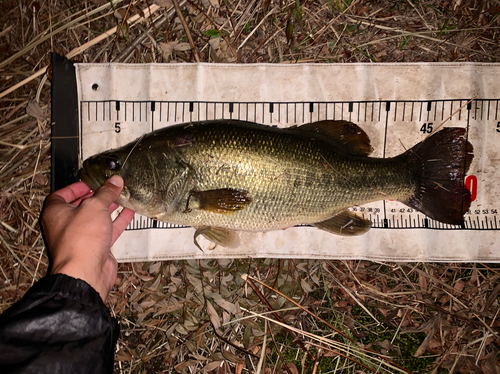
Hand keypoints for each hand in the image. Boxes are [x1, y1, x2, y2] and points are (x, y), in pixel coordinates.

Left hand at [41, 176, 134, 300]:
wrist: (86, 272)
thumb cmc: (80, 240)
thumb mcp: (95, 206)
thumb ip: (106, 192)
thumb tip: (114, 181)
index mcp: (56, 213)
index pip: (62, 194)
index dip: (77, 187)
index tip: (92, 182)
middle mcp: (66, 225)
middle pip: (82, 206)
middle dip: (97, 196)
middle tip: (110, 188)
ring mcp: (81, 237)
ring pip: (97, 218)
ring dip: (109, 208)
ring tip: (122, 196)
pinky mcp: (96, 247)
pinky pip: (108, 230)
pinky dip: (118, 221)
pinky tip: (130, 212)